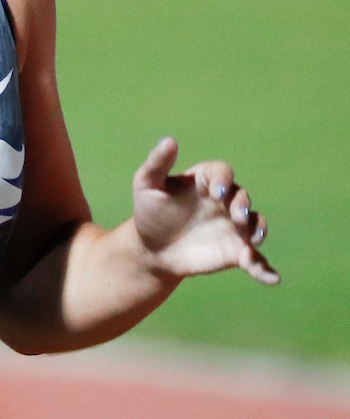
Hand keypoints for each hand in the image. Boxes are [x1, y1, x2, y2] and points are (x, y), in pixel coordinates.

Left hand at [132, 138, 279, 285]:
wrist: (153, 247)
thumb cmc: (150, 211)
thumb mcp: (146, 185)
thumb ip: (157, 163)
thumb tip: (169, 140)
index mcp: (206, 180)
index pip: (222, 173)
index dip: (222, 179)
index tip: (216, 192)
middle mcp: (225, 201)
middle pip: (242, 197)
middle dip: (242, 205)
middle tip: (236, 217)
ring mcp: (232, 226)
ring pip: (255, 224)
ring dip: (258, 230)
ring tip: (254, 240)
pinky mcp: (235, 251)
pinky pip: (255, 259)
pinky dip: (265, 269)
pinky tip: (272, 279)